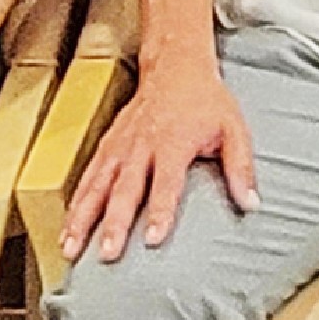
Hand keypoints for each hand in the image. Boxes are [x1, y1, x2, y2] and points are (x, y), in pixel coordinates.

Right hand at [66, 53, 256, 263]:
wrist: (174, 67)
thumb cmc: (206, 101)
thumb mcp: (233, 128)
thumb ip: (241, 167)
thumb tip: (251, 204)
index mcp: (173, 142)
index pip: (165, 182)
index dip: (160, 211)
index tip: (153, 238)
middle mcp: (141, 146)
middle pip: (125, 189)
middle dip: (114, 222)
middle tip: (108, 252)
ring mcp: (120, 146)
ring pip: (97, 185)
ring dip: (83, 218)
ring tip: (71, 248)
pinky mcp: (107, 146)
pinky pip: (87, 177)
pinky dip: (76, 203)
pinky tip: (67, 227)